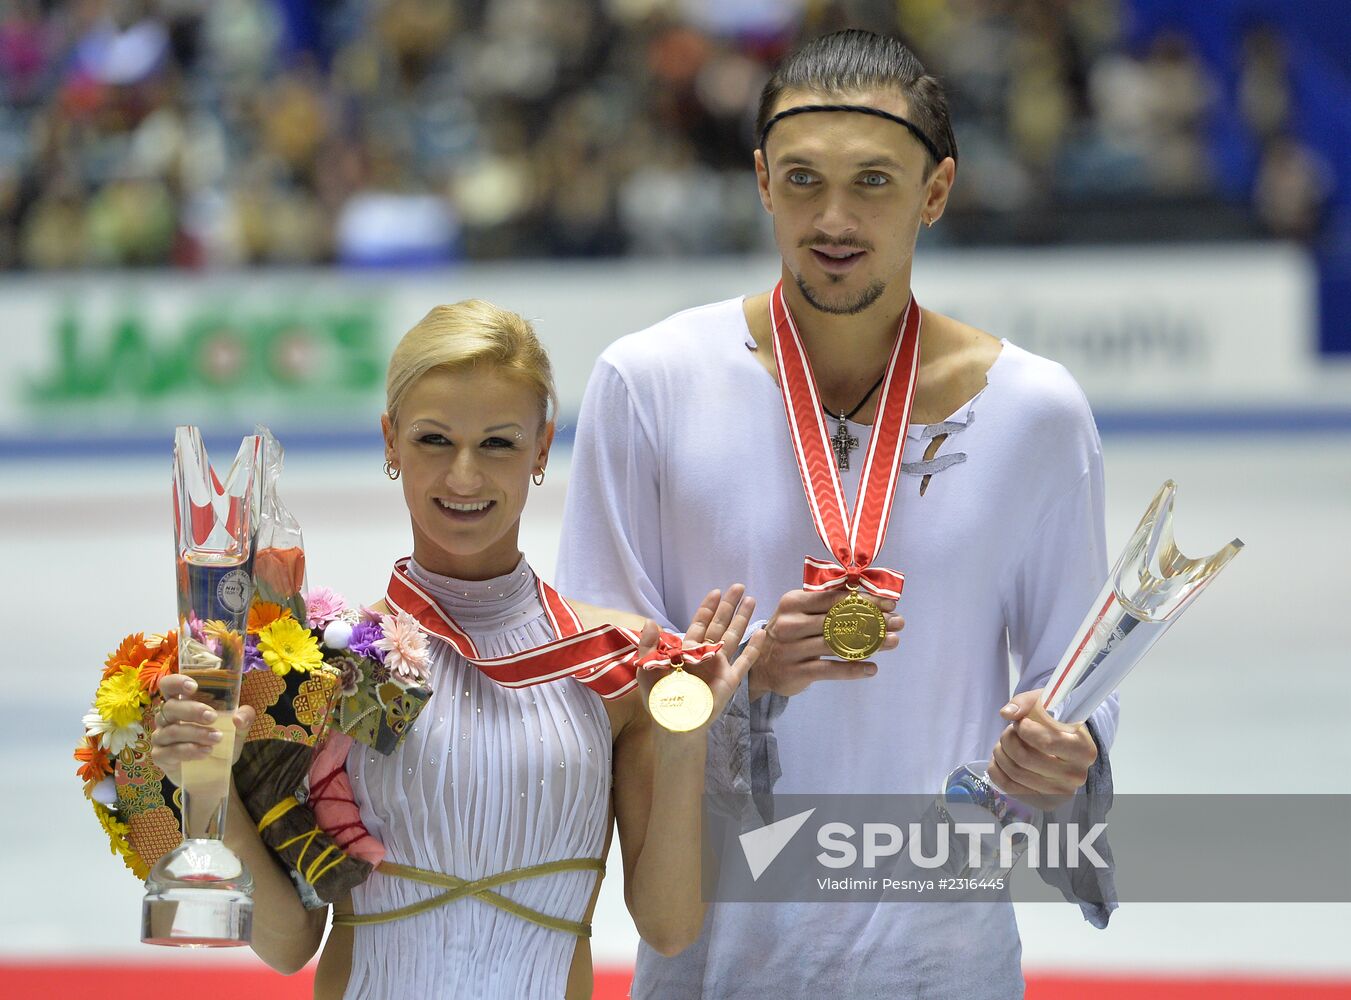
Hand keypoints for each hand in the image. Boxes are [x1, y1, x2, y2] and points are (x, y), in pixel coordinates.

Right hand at [150, 673, 255, 786]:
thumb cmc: (220, 739)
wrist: (214, 770)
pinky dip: (188, 750)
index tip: (193, 687)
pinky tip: (205, 752)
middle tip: (212, 717)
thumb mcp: (238, 727)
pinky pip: (169, 751)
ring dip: (196, 733)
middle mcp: (167, 717)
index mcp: (182, 702)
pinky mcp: (160, 756)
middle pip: (170, 707)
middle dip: (192, 710)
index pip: (168, 686)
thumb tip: (239, 718)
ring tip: (217, 738)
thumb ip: (244, 717)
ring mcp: (161, 737)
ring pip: (172, 730)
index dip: (176, 682)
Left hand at [635, 585, 764, 730]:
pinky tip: (762, 632)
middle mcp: (706, 654)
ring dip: (742, 619)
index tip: (716, 592)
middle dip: (729, 606)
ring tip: (752, 600)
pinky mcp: (730, 680)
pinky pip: (744, 661)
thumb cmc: (659, 700)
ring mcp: (720, 666)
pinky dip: (753, 647)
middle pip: (720, 624)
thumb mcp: (647, 669)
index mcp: (687, 650)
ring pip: (734, 636)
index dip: (708, 607)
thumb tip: (650, 621)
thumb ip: (648, 645)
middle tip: (739, 586)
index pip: (700, 623)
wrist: (674, 724)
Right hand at [748, 589, 904, 700]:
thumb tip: (864, 592)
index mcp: (793, 602)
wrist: (759, 666)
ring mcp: (792, 649)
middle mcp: (790, 623)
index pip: (834, 598)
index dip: (865, 599)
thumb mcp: (798, 611)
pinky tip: (872, 669)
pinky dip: (853, 669)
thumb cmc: (788, 634)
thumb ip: (825, 601)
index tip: (890, 602)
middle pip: (840, 620)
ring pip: (838, 645)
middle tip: (898, 622)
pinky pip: (830, 670)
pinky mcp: (796, 672)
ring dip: (871, 643)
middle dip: (874, 620)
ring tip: (893, 641)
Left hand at [986, 689, 1096, 810]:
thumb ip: (1026, 702)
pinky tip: (1002, 756)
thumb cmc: (1054, 722)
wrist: (1063, 744)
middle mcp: (1075, 775)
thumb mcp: (1046, 703)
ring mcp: (1059, 792)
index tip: (1022, 722)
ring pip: (1014, 772)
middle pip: (1025, 758)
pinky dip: (996, 768)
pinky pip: (1007, 786)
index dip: (1024, 729)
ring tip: (1006, 741)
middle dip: (1008, 738)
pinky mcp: (1042, 801)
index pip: (1046, 742)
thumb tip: (1006, 713)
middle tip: (1010, 730)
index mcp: (1084, 749)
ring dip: (1001, 751)